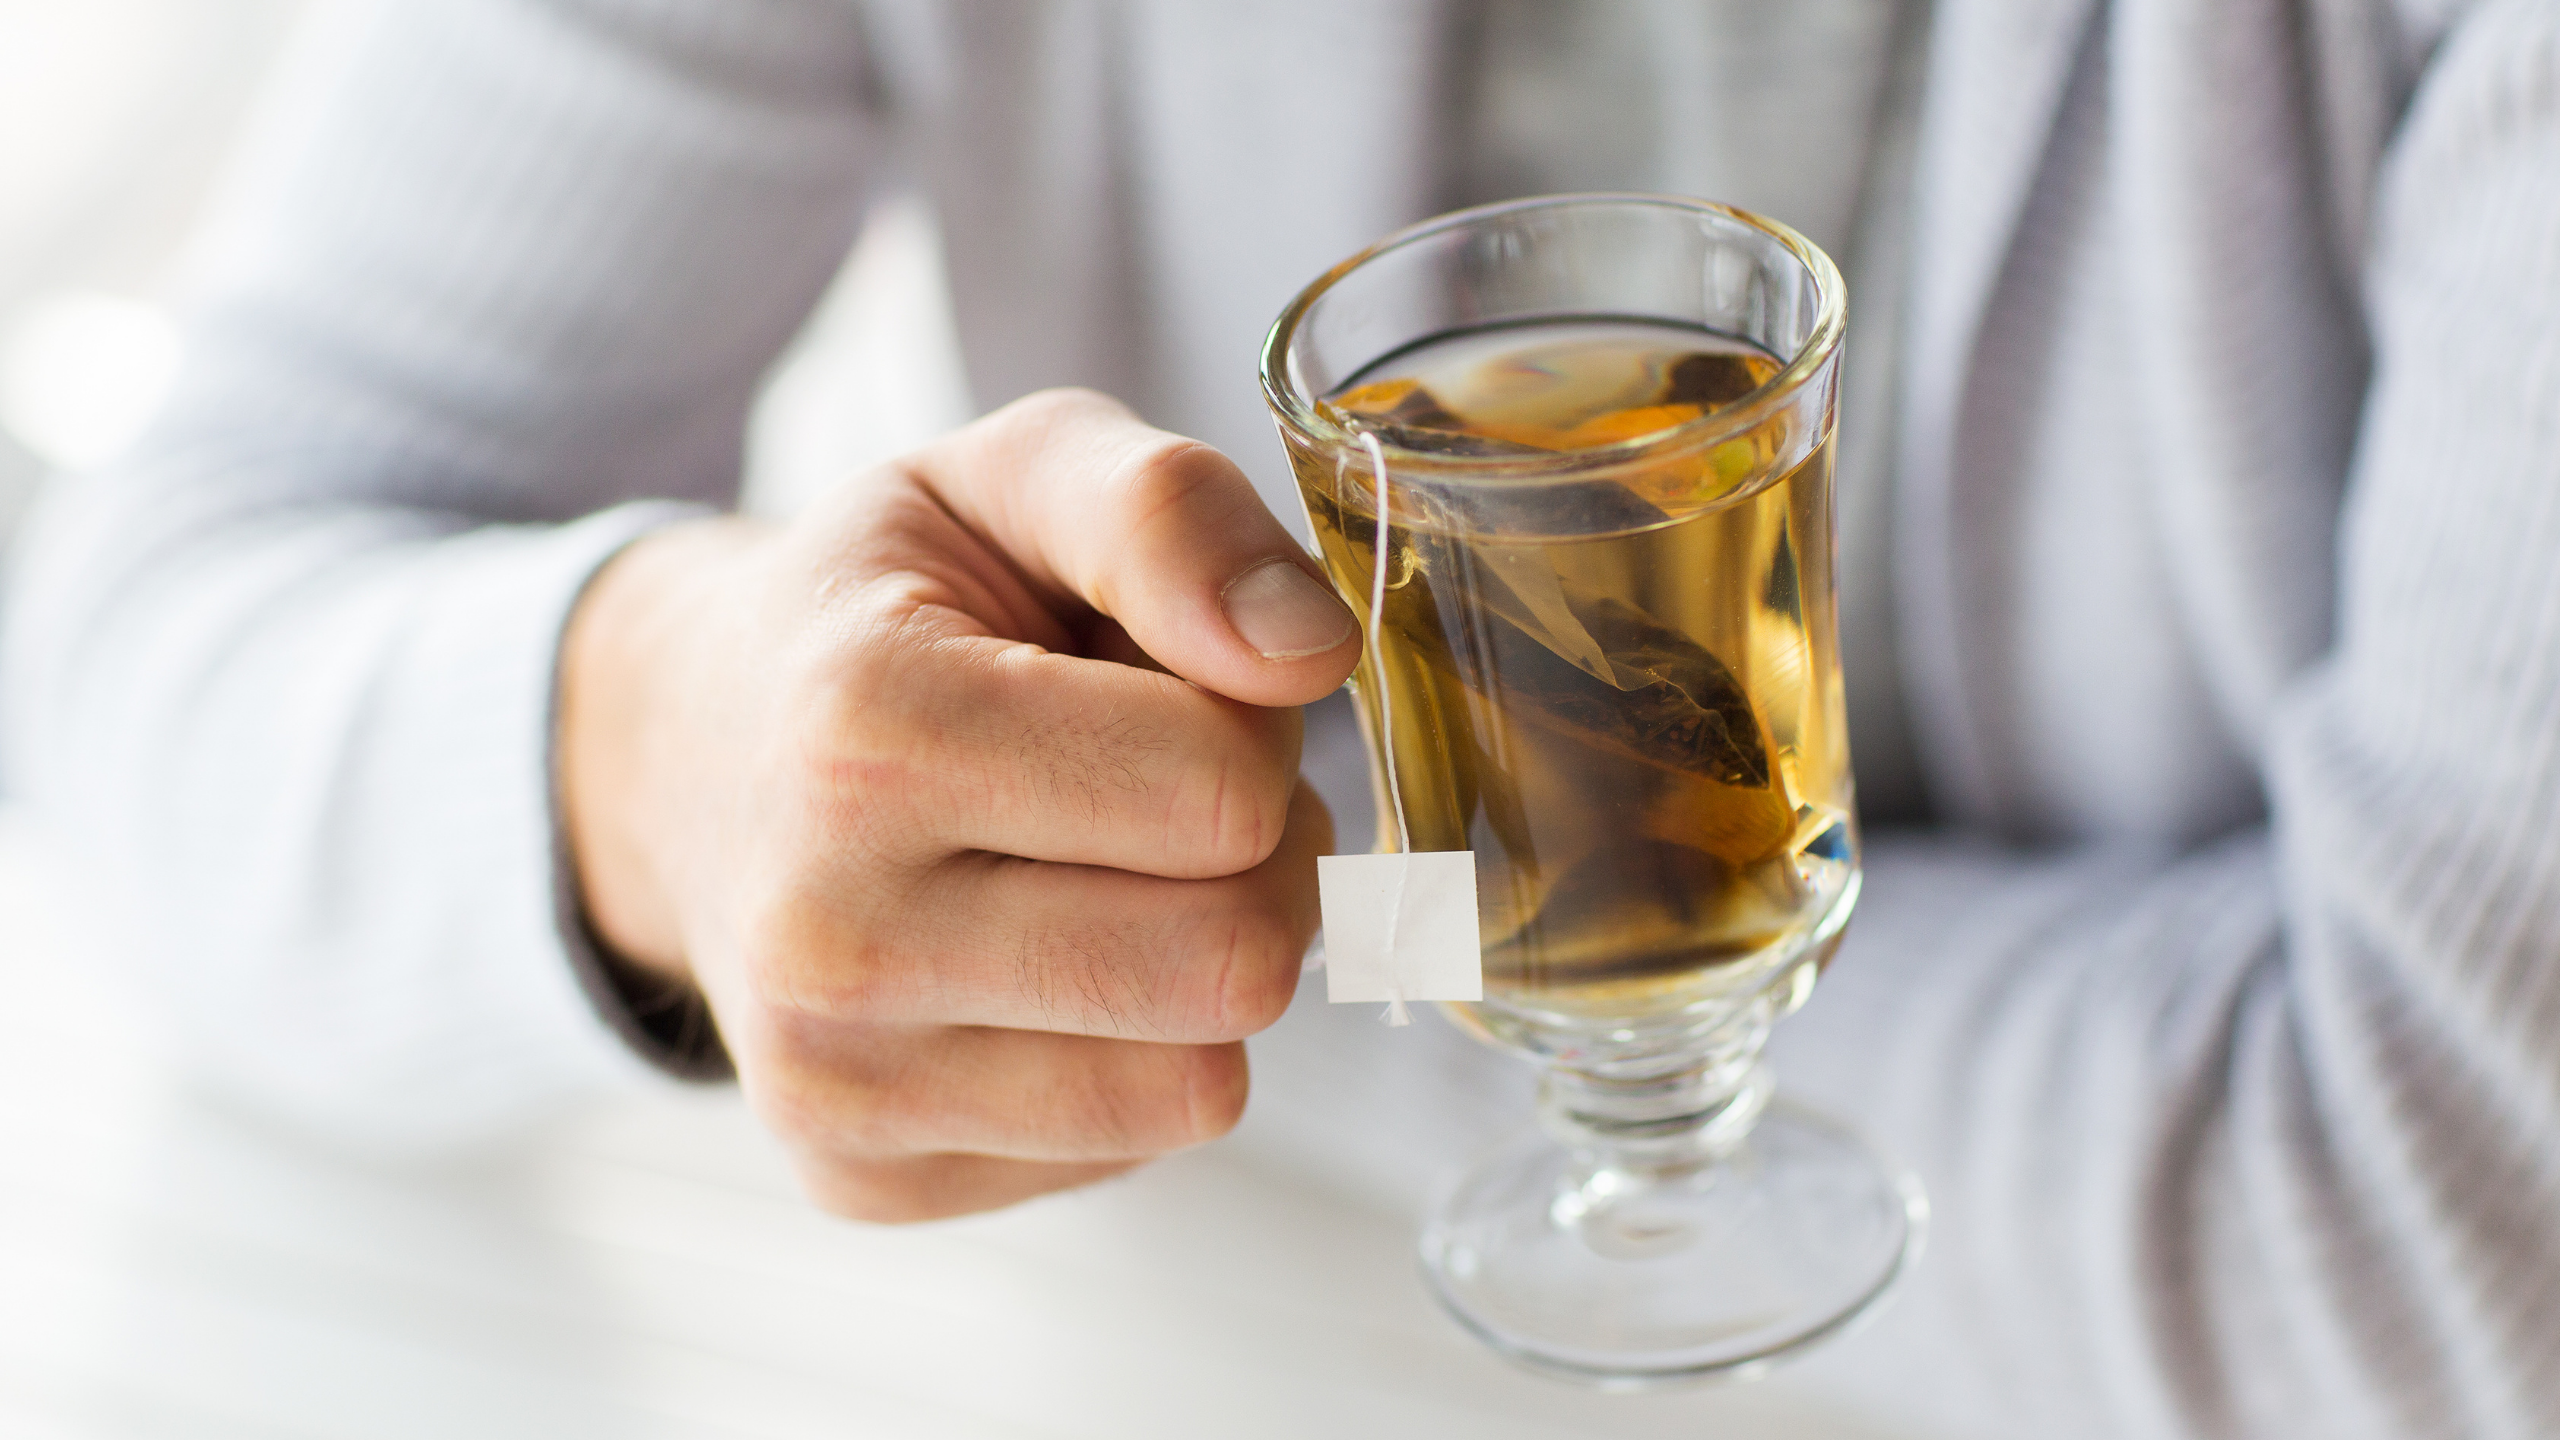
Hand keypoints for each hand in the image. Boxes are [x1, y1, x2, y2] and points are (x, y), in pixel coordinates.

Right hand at [559, 389, 1359, 1220]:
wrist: (691, 752)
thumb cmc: (882, 608)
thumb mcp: (1009, 477)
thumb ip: (1170, 514)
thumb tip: (1308, 655)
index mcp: (865, 734)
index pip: (1224, 794)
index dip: (1245, 727)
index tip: (1163, 691)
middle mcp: (830, 939)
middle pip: (1235, 959)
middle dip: (1252, 861)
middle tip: (1164, 796)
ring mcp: (839, 1086)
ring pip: (1200, 1083)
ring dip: (1208, 967)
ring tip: (1109, 875)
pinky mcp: (867, 1181)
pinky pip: (1134, 1145)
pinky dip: (1133, 1051)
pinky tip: (1042, 962)